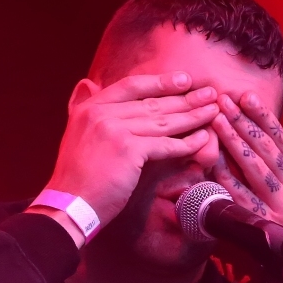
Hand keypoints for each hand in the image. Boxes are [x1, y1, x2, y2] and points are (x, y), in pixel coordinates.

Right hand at [39, 71, 220, 236]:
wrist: (69, 203)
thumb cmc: (76, 176)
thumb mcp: (75, 132)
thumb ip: (84, 108)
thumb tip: (87, 84)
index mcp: (90, 106)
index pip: (131, 86)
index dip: (160, 82)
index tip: (184, 79)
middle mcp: (101, 112)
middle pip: (152, 103)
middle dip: (185, 98)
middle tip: (210, 94)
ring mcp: (114, 129)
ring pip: (162, 121)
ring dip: (192, 116)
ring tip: (213, 111)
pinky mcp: (127, 149)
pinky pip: (164, 144)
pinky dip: (186, 143)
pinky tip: (202, 139)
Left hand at [210, 90, 282, 282]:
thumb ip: (277, 189)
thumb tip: (249, 167)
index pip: (282, 142)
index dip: (263, 118)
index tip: (246, 97)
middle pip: (266, 149)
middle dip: (244, 121)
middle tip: (223, 98)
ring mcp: (281, 207)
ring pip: (256, 167)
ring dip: (235, 141)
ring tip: (217, 119)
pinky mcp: (269, 227)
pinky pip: (245, 198)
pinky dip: (228, 179)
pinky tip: (213, 164)